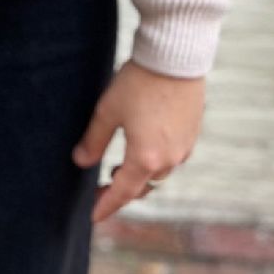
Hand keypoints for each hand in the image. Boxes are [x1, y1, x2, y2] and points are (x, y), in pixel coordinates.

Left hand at [71, 58, 205, 224]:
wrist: (176, 57)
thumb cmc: (138, 82)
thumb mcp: (108, 111)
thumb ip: (94, 140)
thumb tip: (81, 161)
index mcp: (145, 158)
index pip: (122, 193)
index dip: (106, 206)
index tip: (93, 216)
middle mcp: (169, 159)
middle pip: (143, 187)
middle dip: (121, 192)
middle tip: (100, 188)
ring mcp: (184, 148)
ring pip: (159, 174)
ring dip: (139, 177)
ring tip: (117, 168)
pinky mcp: (192, 134)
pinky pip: (172, 158)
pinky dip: (154, 161)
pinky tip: (143, 148)